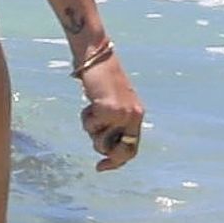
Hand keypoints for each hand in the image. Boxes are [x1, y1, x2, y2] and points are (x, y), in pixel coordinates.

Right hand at [79, 54, 143, 171]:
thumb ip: (113, 122)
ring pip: (100, 140)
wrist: (96, 56)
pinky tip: (90, 101)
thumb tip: (103, 148)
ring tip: (93, 107)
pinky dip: (86, 116)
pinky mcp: (108, 110)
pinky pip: (91, 126)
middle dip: (102, 148)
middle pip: (117, 151)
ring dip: (91, 127)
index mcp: (137, 115)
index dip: (116, 162)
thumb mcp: (112, 102)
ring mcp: (122, 114)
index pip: (131, 149)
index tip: (101, 167)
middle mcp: (133, 117)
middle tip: (94, 135)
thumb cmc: (100, 77)